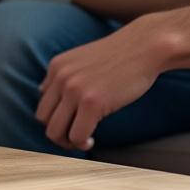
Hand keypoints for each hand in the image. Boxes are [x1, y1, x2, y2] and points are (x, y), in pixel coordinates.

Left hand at [36, 21, 169, 151]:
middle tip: (77, 136)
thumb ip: (66, 77)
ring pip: (54, 131)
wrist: (146, 45)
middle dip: (58, 132)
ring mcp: (74, 89)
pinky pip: (76, 136)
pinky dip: (82, 144)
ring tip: (84, 140)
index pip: (44, 102)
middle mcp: (60, 77)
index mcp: (56, 67)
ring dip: (67, 142)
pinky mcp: (91, 102)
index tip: (74, 122)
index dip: (57, 118)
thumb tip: (46, 95)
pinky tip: (92, 140)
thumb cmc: (121, 56)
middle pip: (43, 119)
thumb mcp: (84, 60)